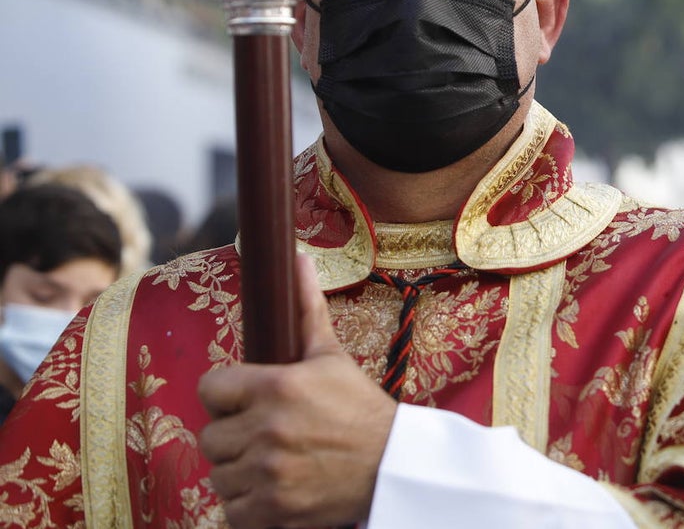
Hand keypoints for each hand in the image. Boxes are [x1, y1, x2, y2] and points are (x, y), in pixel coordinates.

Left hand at [198, 252, 394, 527]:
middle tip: (264, 435)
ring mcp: (268, 473)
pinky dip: (249, 505)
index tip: (245, 402)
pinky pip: (233, 510)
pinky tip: (275, 490)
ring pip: (220, 475)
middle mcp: (267, 429)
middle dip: (233, 436)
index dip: (226, 395)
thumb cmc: (360, 409)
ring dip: (240, 472)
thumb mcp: (331, 357)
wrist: (394, 467)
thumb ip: (307, 310)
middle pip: (210, 436)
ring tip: (273, 463)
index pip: (209, 388)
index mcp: (277, 386)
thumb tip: (299, 259)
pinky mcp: (272, 511)